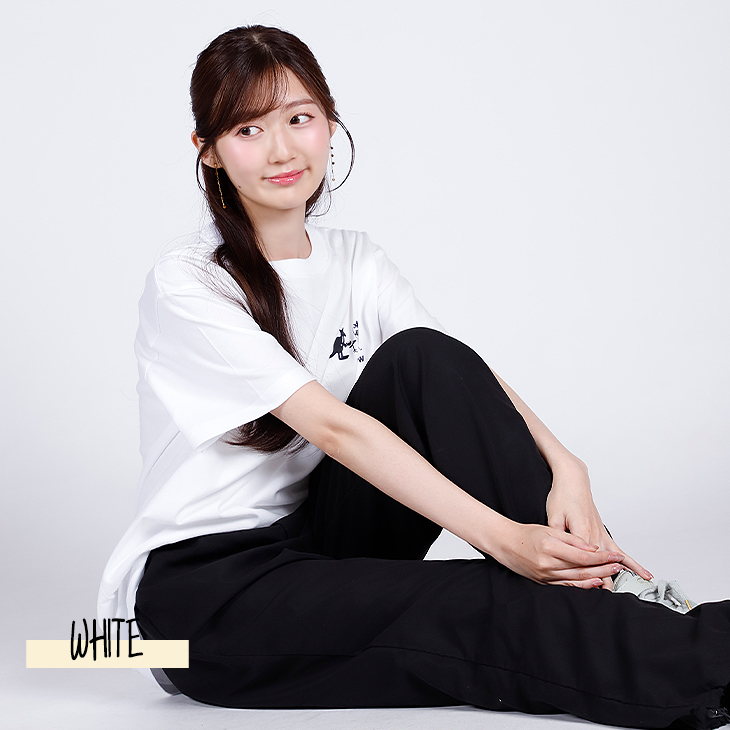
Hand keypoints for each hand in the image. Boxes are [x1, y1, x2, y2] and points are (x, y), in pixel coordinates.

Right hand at [492, 521, 631, 587]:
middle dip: (604, 568)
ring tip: (611, 574)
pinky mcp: (545, 582)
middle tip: (618, 565)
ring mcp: (546, 575)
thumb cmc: (526, 534)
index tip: (614, 556)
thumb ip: (571, 539)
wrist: (505, 543)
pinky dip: (582, 586)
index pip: (583, 556)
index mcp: (550, 548)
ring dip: (597, 577)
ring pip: (577, 579)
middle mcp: (548, 564)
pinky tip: (594, 583)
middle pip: (583, 569)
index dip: (602, 557)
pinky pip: (567, 586)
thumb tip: (592, 548)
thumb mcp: (549, 529)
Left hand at [545, 459, 651, 588]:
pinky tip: (644, 574)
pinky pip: (620, 552)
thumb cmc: (562, 497)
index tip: (589, 591)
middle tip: (608, 602)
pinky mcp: (604, 533)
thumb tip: (561, 552)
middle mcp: (596, 535)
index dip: (586, 576)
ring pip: (613, 561)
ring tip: (627, 594)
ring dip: (619, 577)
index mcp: (582, 532)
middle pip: (601, 564)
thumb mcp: (554, 516)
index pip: (585, 561)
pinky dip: (632, 564)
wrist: (574, 482)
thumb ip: (559, 536)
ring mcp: (602, 534)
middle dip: (604, 582)